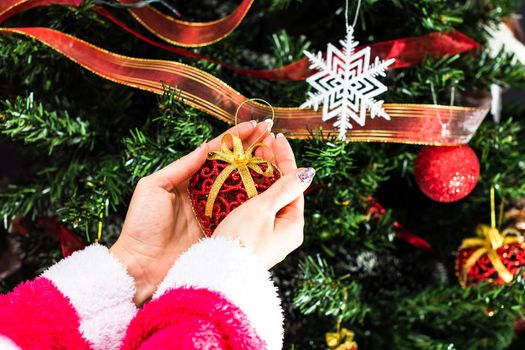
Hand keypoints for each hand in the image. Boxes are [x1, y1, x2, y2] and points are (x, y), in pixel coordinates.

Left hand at [110, 120, 271, 304]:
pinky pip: (243, 211)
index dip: (236, 138)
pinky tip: (272, 186)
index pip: (216, 152)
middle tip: (272, 136)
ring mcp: (216, 211)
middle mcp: (205, 193)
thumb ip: (181, 166)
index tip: (255, 125)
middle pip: (234, 166)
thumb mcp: (153, 187)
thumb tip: (206, 146)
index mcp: (188, 179)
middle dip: (253, 149)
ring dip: (259, 170)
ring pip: (242, 185)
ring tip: (277, 154)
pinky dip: (257, 198)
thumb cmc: (141, 225)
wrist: (142, 267)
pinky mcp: (222, 229)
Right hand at [213, 133, 314, 268]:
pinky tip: (243, 180)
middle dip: (273, 165)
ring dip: (262, 176)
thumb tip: (308, 173)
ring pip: (269, 199)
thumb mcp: (264, 209)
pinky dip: (252, 192)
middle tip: (263, 144)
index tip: (277, 139)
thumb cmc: (241, 240)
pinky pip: (258, 209)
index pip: (294, 184)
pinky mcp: (254, 239)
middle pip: (283, 190)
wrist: (218, 274)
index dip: (286, 159)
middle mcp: (285, 231)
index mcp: (293, 225)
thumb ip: (285, 188)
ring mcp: (270, 236)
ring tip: (253, 155)